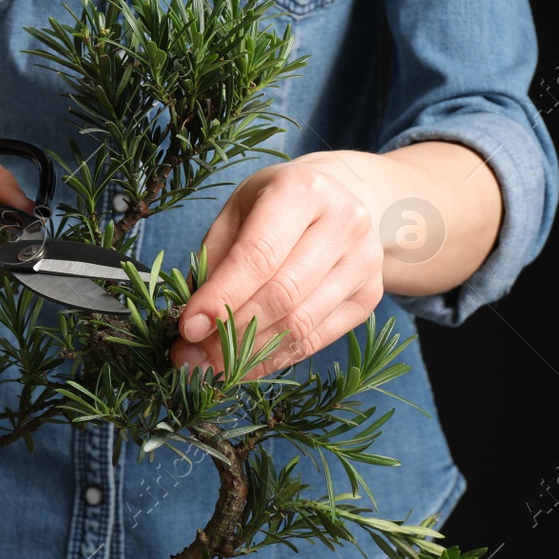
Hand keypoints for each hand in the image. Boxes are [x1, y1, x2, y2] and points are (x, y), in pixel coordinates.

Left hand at [168, 154, 383, 377]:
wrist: (342, 198)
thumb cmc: (277, 204)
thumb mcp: (239, 212)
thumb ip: (215, 261)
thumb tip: (192, 324)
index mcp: (303, 191)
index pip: (259, 255)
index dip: (222, 297)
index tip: (188, 328)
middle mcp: (344, 222)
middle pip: (283, 294)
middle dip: (232, 332)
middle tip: (193, 356)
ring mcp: (365, 262)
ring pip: (301, 324)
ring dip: (251, 354)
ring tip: (213, 366)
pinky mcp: (370, 296)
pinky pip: (317, 339)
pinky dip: (276, 358)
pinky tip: (245, 366)